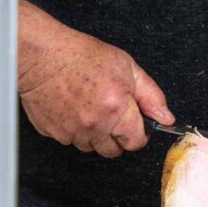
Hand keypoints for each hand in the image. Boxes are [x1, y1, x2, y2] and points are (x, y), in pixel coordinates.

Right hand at [17, 2, 173, 157]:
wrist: (41, 55)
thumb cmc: (81, 56)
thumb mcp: (126, 67)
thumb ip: (151, 95)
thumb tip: (166, 118)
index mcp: (117, 109)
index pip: (136, 142)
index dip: (138, 133)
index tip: (134, 123)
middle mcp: (94, 125)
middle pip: (114, 151)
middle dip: (117, 136)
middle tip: (112, 114)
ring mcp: (71, 132)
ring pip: (91, 147)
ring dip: (95, 134)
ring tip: (89, 107)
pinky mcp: (53, 133)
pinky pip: (70, 140)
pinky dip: (74, 129)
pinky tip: (72, 109)